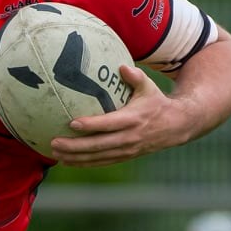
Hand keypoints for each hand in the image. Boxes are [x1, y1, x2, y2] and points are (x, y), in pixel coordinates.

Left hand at [49, 66, 195, 166]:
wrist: (176, 126)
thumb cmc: (156, 102)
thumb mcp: (149, 87)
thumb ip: (135, 76)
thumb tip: (121, 66)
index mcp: (133, 119)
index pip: (109, 124)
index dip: (91, 125)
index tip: (72, 123)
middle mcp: (129, 137)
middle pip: (98, 145)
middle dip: (75, 146)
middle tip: (54, 143)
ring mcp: (126, 150)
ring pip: (97, 157)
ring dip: (75, 157)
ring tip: (55, 153)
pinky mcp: (125, 156)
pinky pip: (101, 162)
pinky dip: (84, 163)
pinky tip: (67, 161)